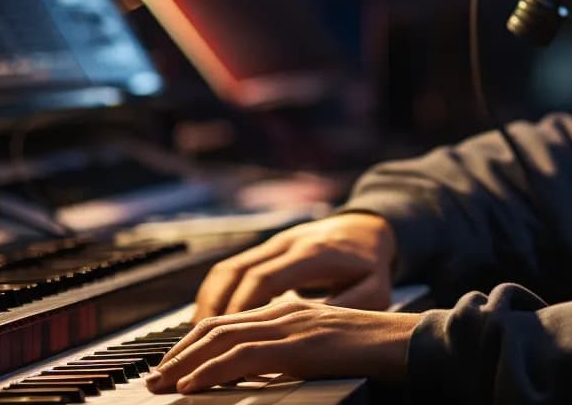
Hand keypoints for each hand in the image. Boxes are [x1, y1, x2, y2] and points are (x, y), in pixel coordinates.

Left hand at [144, 296, 420, 392]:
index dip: (196, 343)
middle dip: (180, 352)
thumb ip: (292, 354)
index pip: (230, 322)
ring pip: (223, 340)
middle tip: (156, 378)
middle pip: (217, 327)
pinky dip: (212, 372)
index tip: (173, 366)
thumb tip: (264, 374)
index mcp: (289, 311)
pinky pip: (243, 358)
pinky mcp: (298, 345)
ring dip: (186, 364)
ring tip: (164, 385)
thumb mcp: (323, 349)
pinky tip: (193, 385)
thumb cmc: (372, 351)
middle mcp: (284, 312)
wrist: (408, 341)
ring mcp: (291, 325)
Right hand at [193, 213, 396, 320]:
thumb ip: (346, 308)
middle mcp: (286, 244)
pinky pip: (230, 268)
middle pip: (237, 272)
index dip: (242, 306)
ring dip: (208, 301)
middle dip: (215, 308)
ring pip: (227, 268)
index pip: (265, 277)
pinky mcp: (265, 249)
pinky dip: (215, 293)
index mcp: (312, 254)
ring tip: (197, 336)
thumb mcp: (374, 290)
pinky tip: (209, 319)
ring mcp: (272, 244)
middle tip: (201, 343)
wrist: (366, 228)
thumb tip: (315, 330)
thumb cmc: (370, 265)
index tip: (229, 335)